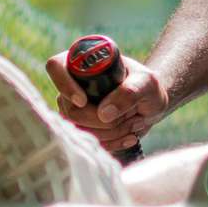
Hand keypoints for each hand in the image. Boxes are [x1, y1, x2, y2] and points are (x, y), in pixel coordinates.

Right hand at [58, 45, 173, 154]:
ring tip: (135, 123)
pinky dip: (113, 143)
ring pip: (79, 129)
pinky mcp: (82, 127)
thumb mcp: (146, 83)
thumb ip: (129, 93)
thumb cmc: (147, 85)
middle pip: (69, 109)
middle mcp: (72, 85)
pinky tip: (130, 137)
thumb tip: (103, 114)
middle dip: (100, 120)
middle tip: (131, 115)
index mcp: (83, 63)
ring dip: (111, 133)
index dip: (64, 84)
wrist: (151, 102)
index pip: (56, 66)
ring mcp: (74, 108)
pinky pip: (89, 141)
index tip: (84, 101)